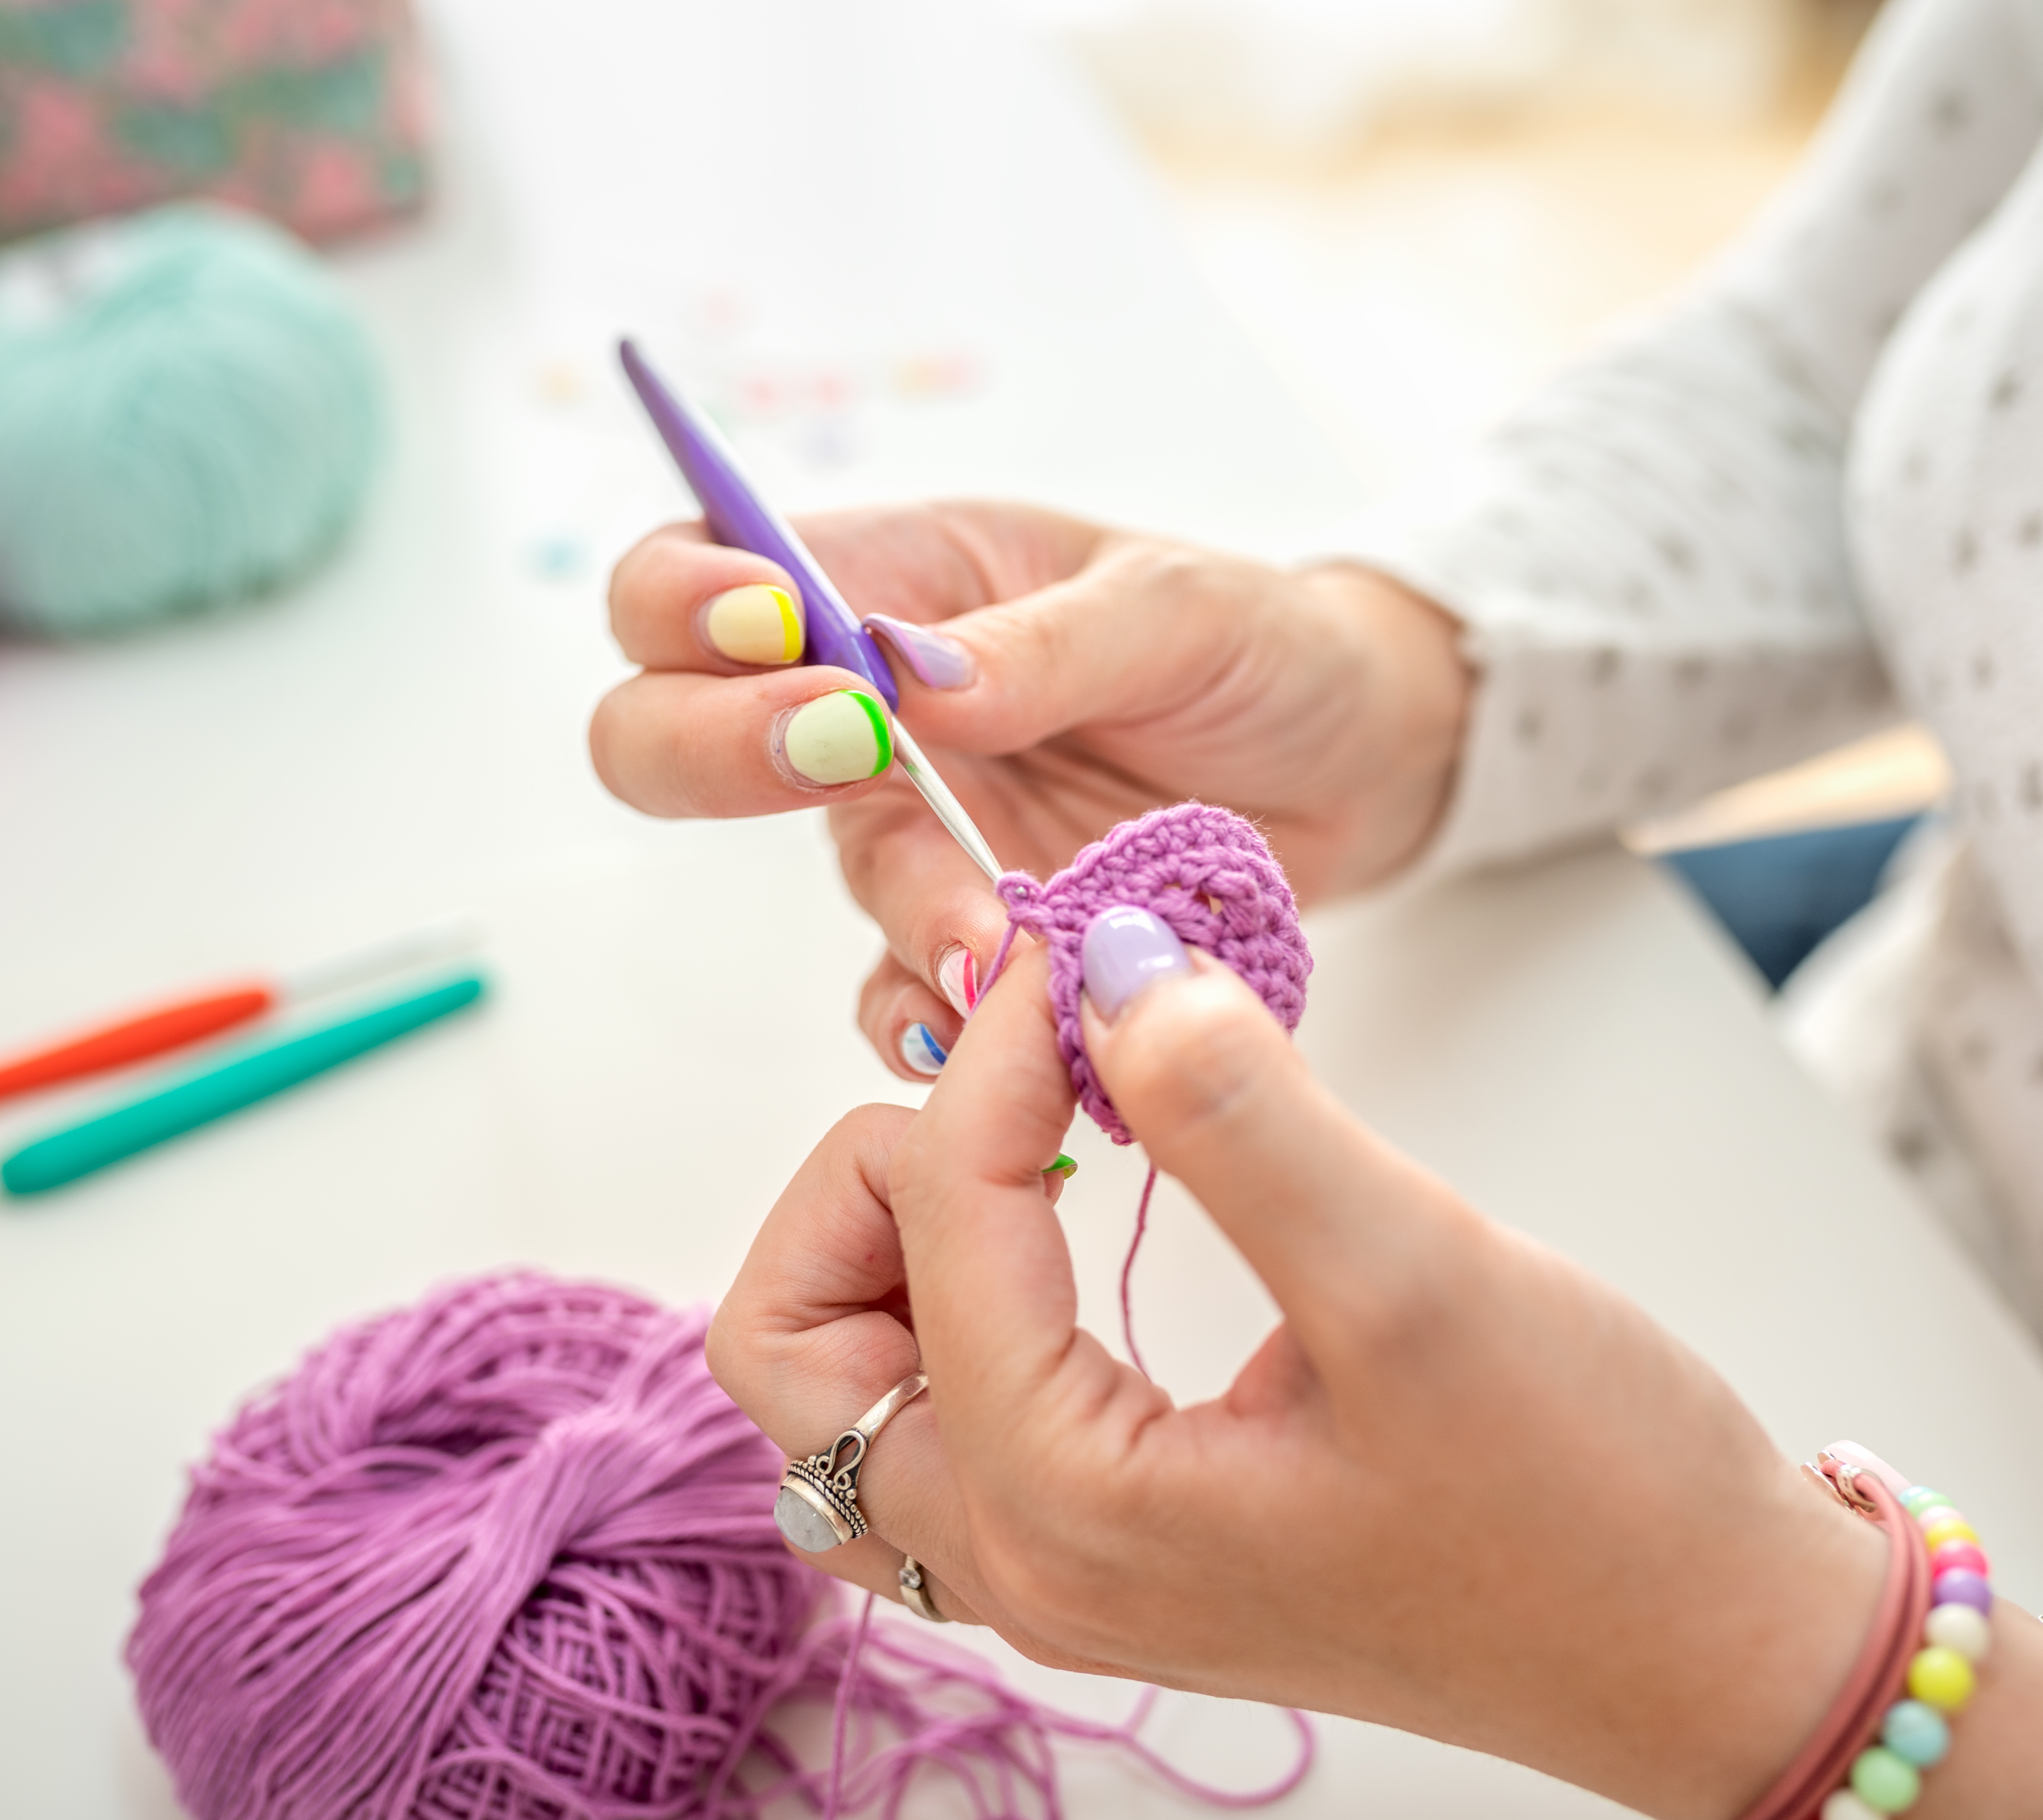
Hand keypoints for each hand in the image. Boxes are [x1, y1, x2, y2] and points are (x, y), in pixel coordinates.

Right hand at [590, 502, 1466, 1081]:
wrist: (1367, 758)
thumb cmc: (1267, 644)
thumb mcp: (1178, 606)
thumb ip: (1044, 642)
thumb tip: (910, 679)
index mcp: (900, 579)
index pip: (701, 572)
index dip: (685, 600)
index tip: (770, 631)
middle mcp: (878, 704)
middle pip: (675, 730)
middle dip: (715, 750)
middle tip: (843, 758)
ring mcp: (926, 823)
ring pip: (836, 872)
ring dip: (906, 904)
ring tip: (999, 938)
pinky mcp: (982, 926)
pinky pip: (909, 989)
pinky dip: (938, 1014)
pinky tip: (992, 1023)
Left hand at [707, 924, 2042, 1819]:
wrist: (1702, 1643)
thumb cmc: (1591, 1495)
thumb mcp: (1419, 1278)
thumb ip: (1243, 1116)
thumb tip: (1118, 968)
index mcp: (1071, 1512)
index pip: (937, 1227)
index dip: (998, 1057)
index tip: (1092, 953)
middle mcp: (1028, 1565)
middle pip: (797, 1344)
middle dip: (876, 1179)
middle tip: (1024, 1087)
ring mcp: (1064, 1568)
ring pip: (848, 1388)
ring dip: (900, 1242)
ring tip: (1041, 1147)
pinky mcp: (1118, 1544)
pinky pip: (942, 1416)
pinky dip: (964, 1300)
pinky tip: (1083, 1224)